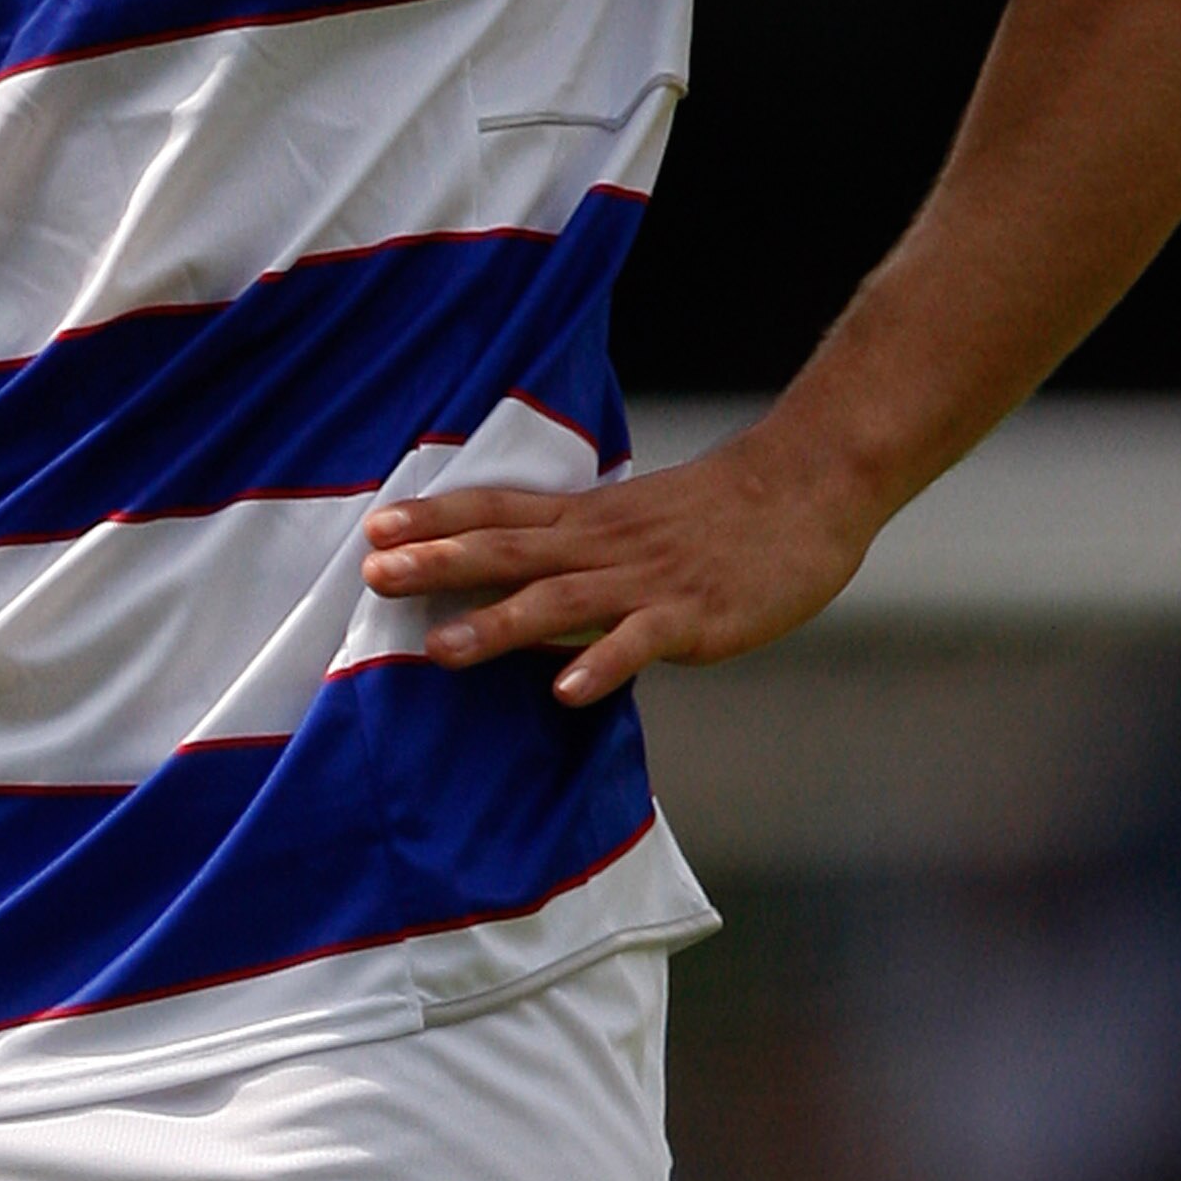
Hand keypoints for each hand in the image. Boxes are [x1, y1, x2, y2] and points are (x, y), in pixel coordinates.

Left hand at [360, 422, 880, 704]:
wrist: (807, 487)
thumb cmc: (721, 510)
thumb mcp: (635, 515)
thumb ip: (578, 542)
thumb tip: (518, 572)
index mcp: (589, 519)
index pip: (500, 512)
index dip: (437, 520)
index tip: (375, 529)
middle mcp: (605, 545)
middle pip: (510, 550)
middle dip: (439, 565)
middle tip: (373, 577)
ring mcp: (647, 582)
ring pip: (559, 601)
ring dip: (497, 625)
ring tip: (439, 649)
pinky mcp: (692, 617)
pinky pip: (639, 644)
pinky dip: (601, 666)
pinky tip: (564, 694)